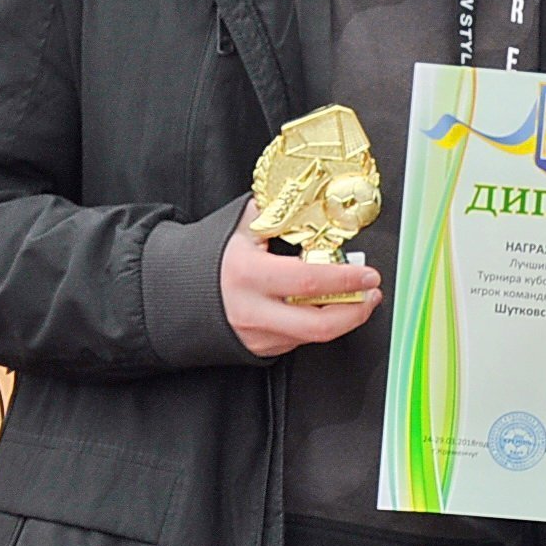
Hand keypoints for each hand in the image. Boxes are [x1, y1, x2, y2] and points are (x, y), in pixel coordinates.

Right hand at [221, 200, 382, 356]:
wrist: (174, 295)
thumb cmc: (207, 257)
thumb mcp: (239, 228)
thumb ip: (275, 213)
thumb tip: (308, 197)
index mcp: (249, 274)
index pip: (308, 281)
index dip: (345, 280)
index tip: (368, 274)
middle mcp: (254, 310)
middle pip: (318, 325)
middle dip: (355, 311)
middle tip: (372, 293)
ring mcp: (257, 335)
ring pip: (312, 337)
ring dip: (343, 319)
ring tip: (359, 299)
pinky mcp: (260, 349)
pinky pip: (297, 340)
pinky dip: (318, 324)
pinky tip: (327, 308)